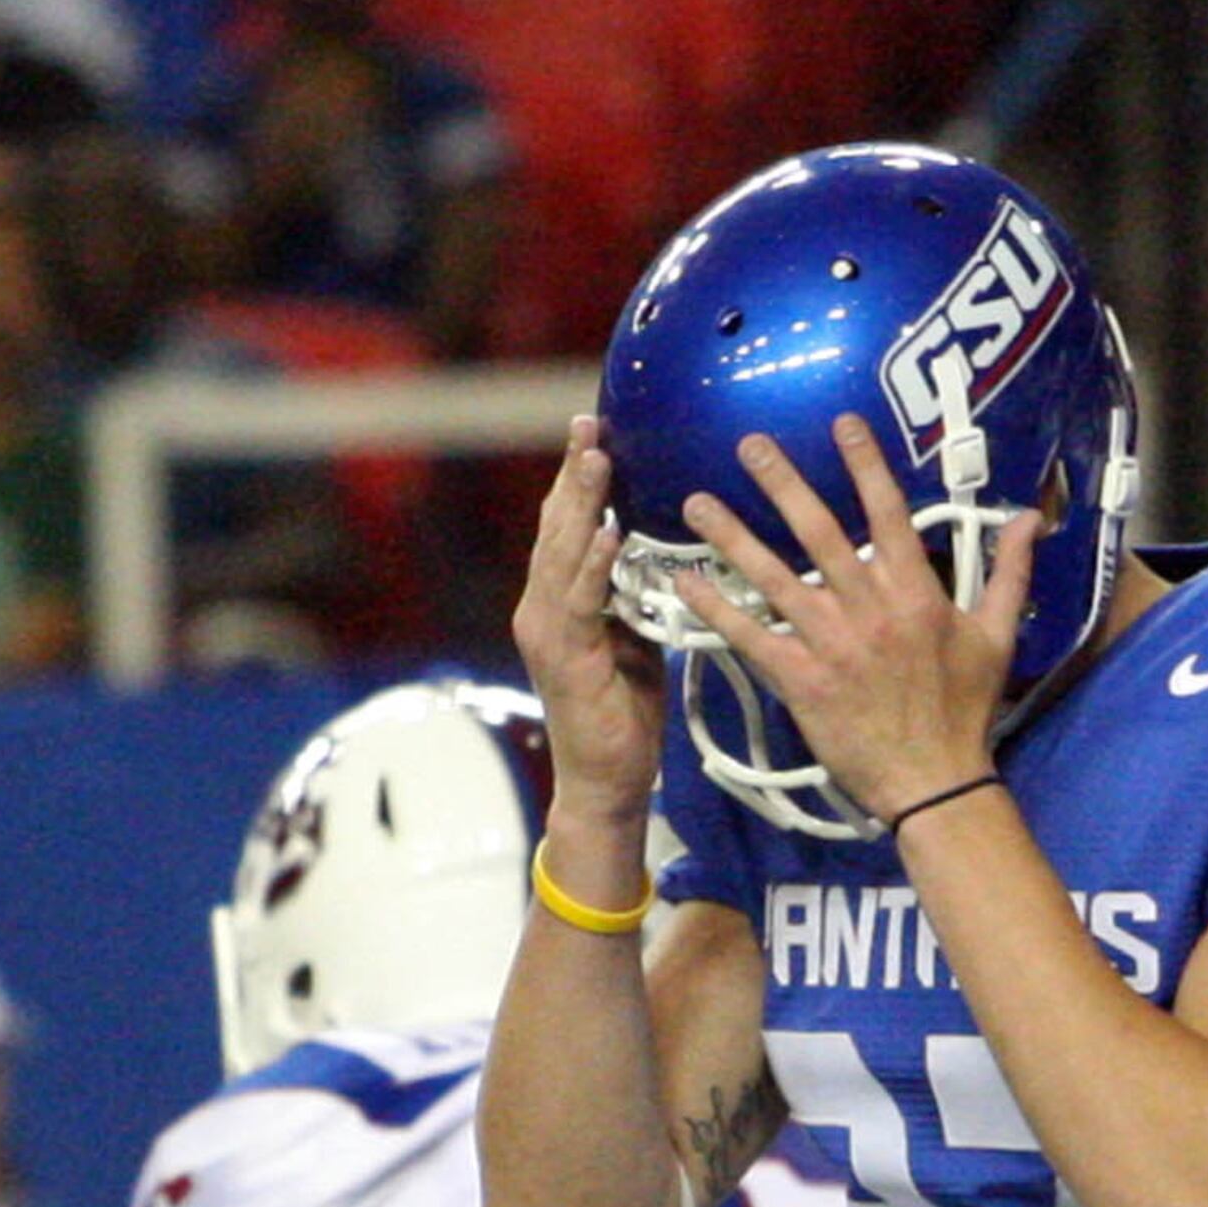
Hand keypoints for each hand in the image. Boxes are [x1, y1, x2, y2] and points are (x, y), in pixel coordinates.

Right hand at [514, 418, 670, 818]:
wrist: (606, 783)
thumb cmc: (623, 717)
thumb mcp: (635, 643)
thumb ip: (637, 598)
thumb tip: (665, 557)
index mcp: (559, 602)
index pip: (566, 528)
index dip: (577, 481)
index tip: (593, 432)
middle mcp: (542, 608)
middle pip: (556, 527)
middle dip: (572, 474)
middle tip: (587, 423)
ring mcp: (547, 631)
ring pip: (561, 553)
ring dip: (580, 503)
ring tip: (595, 458)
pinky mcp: (564, 658)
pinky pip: (579, 601)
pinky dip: (592, 564)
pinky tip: (607, 532)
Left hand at [676, 417, 1040, 826]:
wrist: (934, 782)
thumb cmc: (965, 711)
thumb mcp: (997, 637)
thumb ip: (1008, 572)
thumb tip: (1030, 519)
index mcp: (917, 592)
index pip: (888, 513)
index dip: (865, 465)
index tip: (841, 423)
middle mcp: (869, 609)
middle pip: (818, 532)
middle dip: (782, 483)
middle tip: (749, 444)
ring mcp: (832, 644)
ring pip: (775, 577)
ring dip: (732, 537)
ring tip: (697, 503)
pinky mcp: (802, 681)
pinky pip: (752, 637)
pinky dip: (717, 609)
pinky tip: (685, 583)